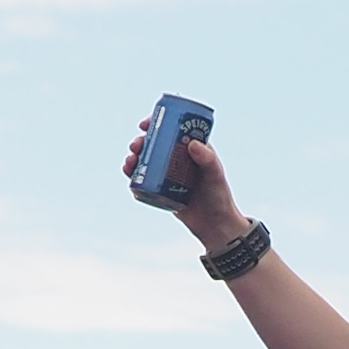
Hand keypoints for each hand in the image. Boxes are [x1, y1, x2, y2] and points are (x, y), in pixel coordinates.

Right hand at [128, 116, 253, 257]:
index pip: (171, 130)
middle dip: (140, 142)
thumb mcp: (214, 175)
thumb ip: (207, 159)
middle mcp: (178, 159)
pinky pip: (144, 180)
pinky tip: (129, 173)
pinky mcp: (161, 190)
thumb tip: (192, 144)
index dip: (156, 124)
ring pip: (146, 161)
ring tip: (130, 162)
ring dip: (134, 158)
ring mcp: (168, 175)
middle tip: (135, 146)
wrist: (214, 224)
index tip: (144, 125)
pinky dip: (134, 175)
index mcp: (190, 149)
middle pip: (154, 145)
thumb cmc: (219, 197)